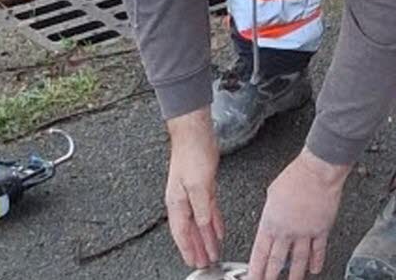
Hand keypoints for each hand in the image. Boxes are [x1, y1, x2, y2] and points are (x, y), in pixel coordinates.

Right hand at [164, 108, 224, 268]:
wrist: (195, 132)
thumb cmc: (192, 153)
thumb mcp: (199, 184)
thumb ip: (201, 207)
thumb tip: (203, 226)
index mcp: (176, 202)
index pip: (182, 232)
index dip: (189, 249)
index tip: (195, 262)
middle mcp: (183, 200)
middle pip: (191, 230)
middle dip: (198, 248)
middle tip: (205, 263)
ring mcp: (193, 193)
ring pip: (201, 222)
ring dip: (207, 238)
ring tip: (213, 251)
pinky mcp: (204, 186)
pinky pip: (209, 210)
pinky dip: (214, 222)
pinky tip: (218, 230)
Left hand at [248, 149, 350, 279]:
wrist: (318, 171)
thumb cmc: (296, 176)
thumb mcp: (272, 193)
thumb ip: (271, 211)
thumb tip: (271, 217)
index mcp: (271, 222)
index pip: (259, 252)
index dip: (255, 269)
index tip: (252, 278)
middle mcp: (287, 231)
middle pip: (276, 261)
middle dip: (270, 277)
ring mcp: (305, 233)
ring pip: (298, 261)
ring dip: (294, 275)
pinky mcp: (321, 229)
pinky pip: (318, 250)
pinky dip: (317, 261)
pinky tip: (315, 269)